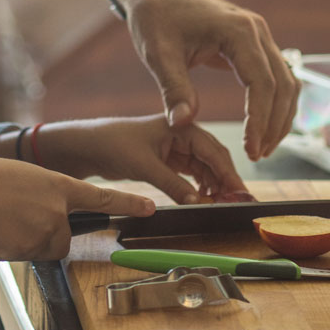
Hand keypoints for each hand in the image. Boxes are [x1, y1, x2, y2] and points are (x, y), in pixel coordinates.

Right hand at [0, 156, 154, 261]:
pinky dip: (8, 250)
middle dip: (43, 235)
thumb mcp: (24, 178)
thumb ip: (40, 196)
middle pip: (62, 238)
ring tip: (1, 222)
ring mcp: (46, 231)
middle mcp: (59, 210)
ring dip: (24, 243)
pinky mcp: (31, 250)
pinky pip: (23, 256)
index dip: (128, 202)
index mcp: (58, 185)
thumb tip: (39, 221)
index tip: (152, 206)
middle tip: (15, 219)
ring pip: (41, 248)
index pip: (101, 197)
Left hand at [28, 115, 251, 203]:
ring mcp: (176, 147)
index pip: (211, 149)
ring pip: (204, 168)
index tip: (240, 192)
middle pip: (213, 158)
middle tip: (238, 202)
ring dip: (214, 185)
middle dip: (226, 179)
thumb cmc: (114, 144)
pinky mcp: (169, 160)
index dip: (228, 172)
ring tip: (223, 205)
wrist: (89, 146)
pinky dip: (200, 187)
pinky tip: (205, 200)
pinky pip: (192, 174)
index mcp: (179, 125)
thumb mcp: (145, 166)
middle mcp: (181, 133)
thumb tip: (199, 204)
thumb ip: (173, 185)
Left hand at [115, 0, 299, 159]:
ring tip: (262, 148)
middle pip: (283, 84)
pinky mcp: (253, 42)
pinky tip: (262, 126)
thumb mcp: (158, 53)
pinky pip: (276, 76)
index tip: (251, 149)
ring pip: (287, 81)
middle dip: (274, 124)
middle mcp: (257, 30)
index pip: (263, 83)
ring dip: (280, 116)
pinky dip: (274, 102)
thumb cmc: (155, 16)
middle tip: (257, 155)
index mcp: (238, 31)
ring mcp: (258, 35)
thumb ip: (173, 88)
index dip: (260, 120)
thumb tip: (183, 123)